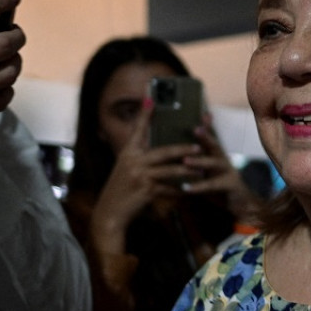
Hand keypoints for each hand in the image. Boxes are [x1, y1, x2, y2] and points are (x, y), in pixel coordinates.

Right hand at [89, 98, 201, 253]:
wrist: (110, 212)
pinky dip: (180, 190)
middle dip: (183, 149)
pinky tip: (190, 191)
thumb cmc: (120, 190)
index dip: (144, 114)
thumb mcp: (125, 169)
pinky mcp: (146, 191)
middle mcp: (133, 162)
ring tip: (201, 171)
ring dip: (188, 171)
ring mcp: (140, 176)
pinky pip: (169, 189)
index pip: (138, 130)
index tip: (150, 98)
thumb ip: (139, 158)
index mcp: (128, 153)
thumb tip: (157, 150)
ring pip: (170, 171)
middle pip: (164, 151)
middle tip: (198, 146)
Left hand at [182, 113, 262, 225]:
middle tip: (195, 129)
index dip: (208, 126)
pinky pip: (213, 185)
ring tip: (185, 161)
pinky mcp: (230, 186)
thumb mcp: (207, 171)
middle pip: (215, 145)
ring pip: (214, 164)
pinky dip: (199, 187)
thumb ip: (197, 159)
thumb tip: (179, 151)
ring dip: (200, 162)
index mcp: (217, 155)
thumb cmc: (219, 186)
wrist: (240, 205)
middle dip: (206, 137)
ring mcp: (228, 172)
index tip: (203, 114)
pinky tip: (186, 188)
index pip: (211, 137)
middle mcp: (224, 160)